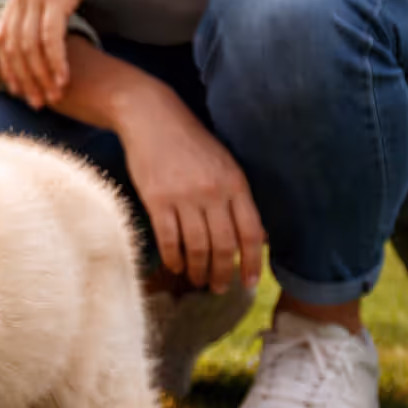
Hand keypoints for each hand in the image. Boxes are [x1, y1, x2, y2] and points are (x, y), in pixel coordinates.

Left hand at [0, 0, 120, 108]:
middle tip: (34, 102)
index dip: (8, 67)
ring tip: (51, 97)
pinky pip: (51, 39)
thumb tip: (47, 17)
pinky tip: (63, 79)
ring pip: (30, 48)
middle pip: (14, 49)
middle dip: (23, 79)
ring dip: (41, 76)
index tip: (18, 88)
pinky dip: (55, 62)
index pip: (4, 38)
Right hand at [117, 86, 264, 291]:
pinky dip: (173, 257)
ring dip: (197, 270)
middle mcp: (213, 192)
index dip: (252, 261)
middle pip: (223, 244)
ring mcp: (184, 196)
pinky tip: (176, 266)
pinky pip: (168, 238)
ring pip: (196, 245)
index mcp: (235, 183)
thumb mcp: (224, 165)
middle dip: (222, 272)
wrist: (152, 118)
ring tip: (196, 281)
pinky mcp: (156, 199)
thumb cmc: (190, 143)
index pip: (250, 232)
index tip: (249, 282)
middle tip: (219, 288)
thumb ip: (238, 199)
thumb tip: (255, 237)